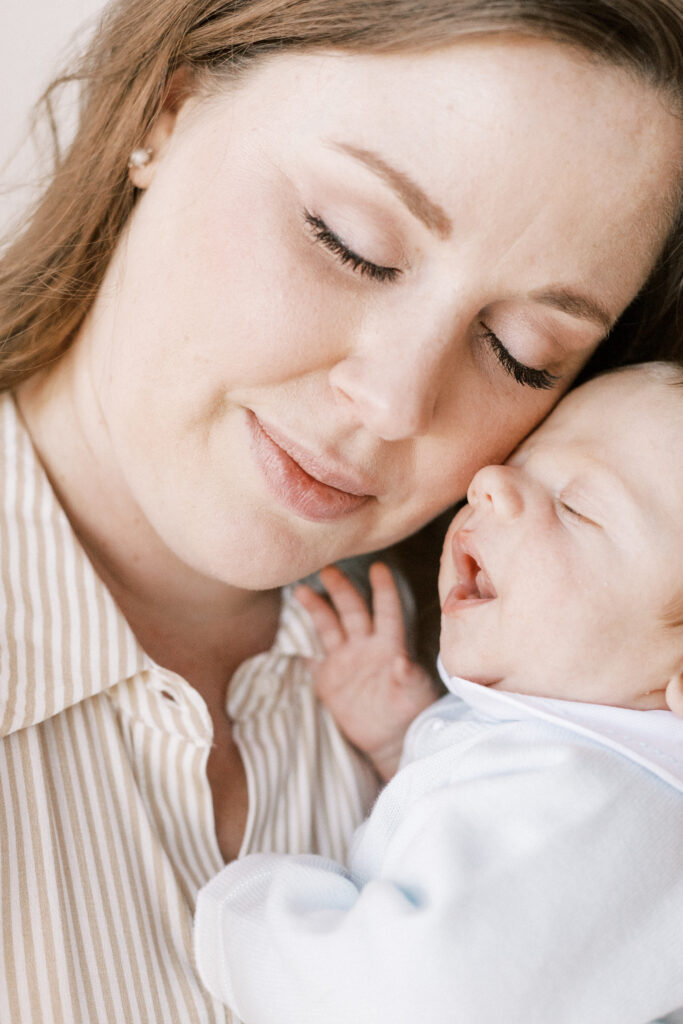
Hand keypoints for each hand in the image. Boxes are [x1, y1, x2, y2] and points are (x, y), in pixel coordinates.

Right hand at [295, 563, 438, 780]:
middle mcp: (366, 647)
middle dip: (341, 589)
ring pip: (329, 627)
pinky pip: (313, 660)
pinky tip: (290, 633)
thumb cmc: (413, 713)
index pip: (386, 611)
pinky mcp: (330, 681)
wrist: (394, 741)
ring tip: (300, 590)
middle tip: (327, 569)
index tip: (379, 567)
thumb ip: (407, 677)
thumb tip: (402, 661)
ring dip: (316, 608)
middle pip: (351, 610)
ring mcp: (346, 662)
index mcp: (389, 645)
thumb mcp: (414, 694)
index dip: (383, 589)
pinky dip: (302, 648)